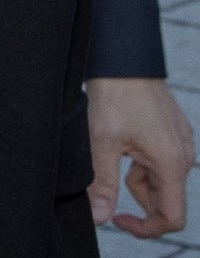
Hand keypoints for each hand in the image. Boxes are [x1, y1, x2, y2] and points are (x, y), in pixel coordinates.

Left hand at [90, 75, 193, 235]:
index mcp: (172, 163)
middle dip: (134, 196)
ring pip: (158, 179)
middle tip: (105, 172)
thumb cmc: (115, 94)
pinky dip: (139, 161)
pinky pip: (159, 161)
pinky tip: (122, 140)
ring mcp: (181, 144)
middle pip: (163, 199)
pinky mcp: (173, 134)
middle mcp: (184, 156)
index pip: (172, 217)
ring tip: (112, 147)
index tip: (118, 218)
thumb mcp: (102, 142)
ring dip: (134, 176)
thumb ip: (103, 184)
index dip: (146, 228)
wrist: (123, 57)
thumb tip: (101, 217)